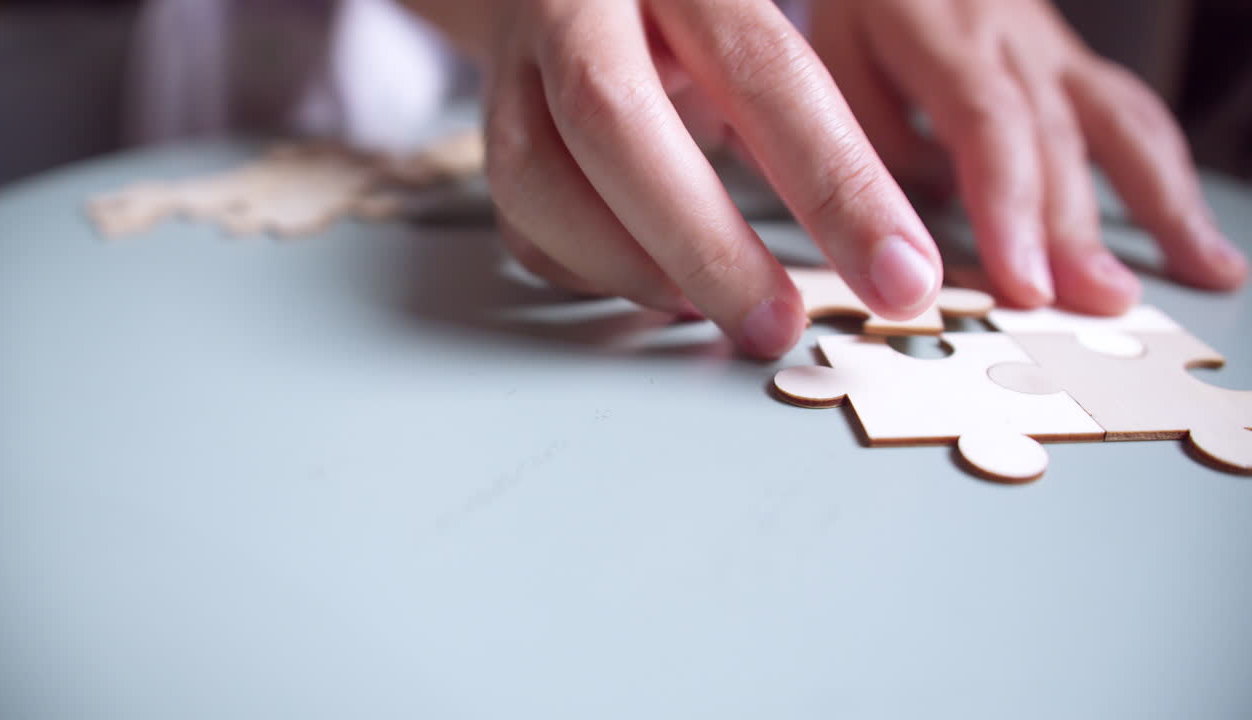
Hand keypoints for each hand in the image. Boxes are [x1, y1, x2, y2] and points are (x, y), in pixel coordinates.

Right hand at [477, 0, 943, 357]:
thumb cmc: (687, 10)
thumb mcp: (752, 19)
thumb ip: (806, 107)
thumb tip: (892, 250)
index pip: (764, 70)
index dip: (837, 184)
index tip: (901, 275)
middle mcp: (580, 4)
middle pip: (614, 122)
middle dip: (706, 246)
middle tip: (779, 327)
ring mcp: (514, 65)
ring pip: (538, 180)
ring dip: (632, 269)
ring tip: (710, 310)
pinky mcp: (488, 128)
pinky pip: (522, 220)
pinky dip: (591, 270)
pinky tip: (656, 283)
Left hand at [809, 0, 1247, 312]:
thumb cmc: (863, 11)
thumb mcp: (833, 60)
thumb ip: (868, 143)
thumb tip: (916, 228)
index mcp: (940, 29)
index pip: (987, 123)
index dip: (1010, 207)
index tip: (1023, 280)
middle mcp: (1008, 36)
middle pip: (1057, 136)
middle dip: (1077, 229)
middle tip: (1095, 300)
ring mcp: (1049, 47)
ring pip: (1116, 120)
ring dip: (1160, 203)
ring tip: (1202, 271)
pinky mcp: (1067, 62)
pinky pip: (1124, 111)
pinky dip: (1162, 172)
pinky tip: (1187, 225)